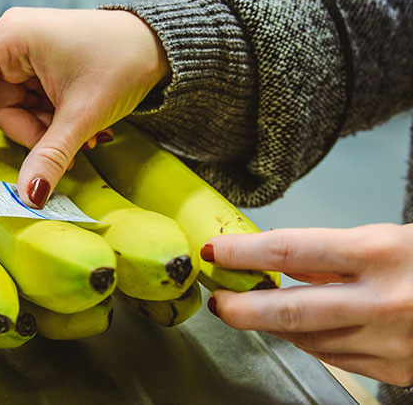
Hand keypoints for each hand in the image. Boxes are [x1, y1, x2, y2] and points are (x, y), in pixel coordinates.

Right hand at [0, 7, 169, 207]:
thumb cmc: (123, 62)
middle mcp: (11, 41)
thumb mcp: (83, 115)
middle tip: (71, 146)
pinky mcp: (40, 64)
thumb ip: (50, 156)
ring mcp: (26, 53)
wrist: (160, 44)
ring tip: (87, 134)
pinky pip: (33, 103)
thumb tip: (28, 198)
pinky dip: (55, 121)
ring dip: (48, 132)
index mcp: (10, 39)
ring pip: (17, 110)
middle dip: (34, 134)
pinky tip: (84, 126)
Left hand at [203, 223, 412, 386]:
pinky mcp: (397, 370)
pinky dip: (310, 340)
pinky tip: (303, 327)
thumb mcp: (385, 240)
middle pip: (288, 310)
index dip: (242, 253)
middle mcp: (385, 301)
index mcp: (381, 253)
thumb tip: (274, 261)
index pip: (289, 251)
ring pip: (306, 338)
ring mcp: (391, 342)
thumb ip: (329, 254)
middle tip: (219, 301)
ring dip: (273, 325)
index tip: (215, 251)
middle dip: (240, 308)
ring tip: (255, 310)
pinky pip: (333, 356)